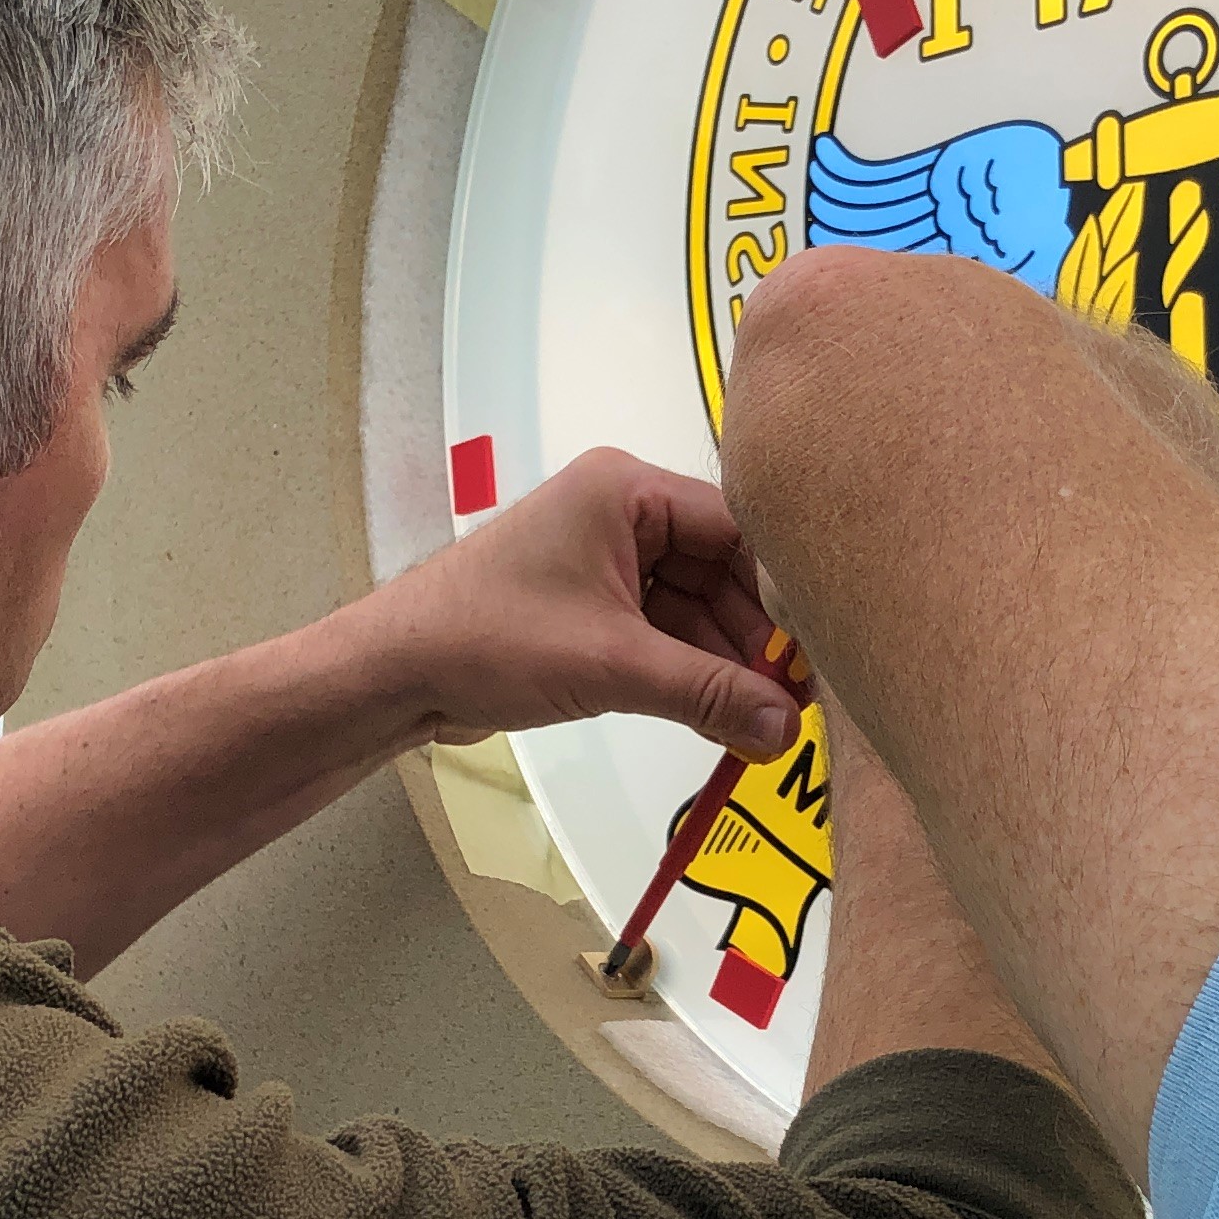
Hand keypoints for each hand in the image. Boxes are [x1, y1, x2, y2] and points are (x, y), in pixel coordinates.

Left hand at [356, 445, 802, 759]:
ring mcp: (605, 558)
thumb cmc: (484, 637)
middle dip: (755, 637)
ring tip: (768, 720)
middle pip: (722, 569)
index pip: (737, 527)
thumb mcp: (613, 665)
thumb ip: (707, 694)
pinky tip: (725, 716)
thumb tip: (783, 729)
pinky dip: (689, 671)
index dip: (782, 589)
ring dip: (725, 663)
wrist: (397, 672)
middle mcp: (621, 511)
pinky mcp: (592, 604)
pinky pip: (663, 630)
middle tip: (799, 697)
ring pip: (695, 606)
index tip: (821, 643)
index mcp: (625, 489)